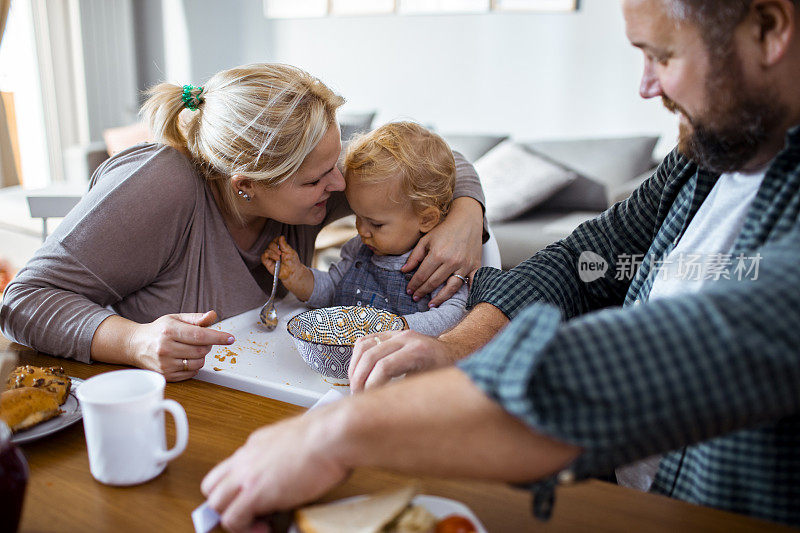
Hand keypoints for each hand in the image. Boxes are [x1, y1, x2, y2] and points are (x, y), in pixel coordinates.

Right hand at [127, 310, 233, 380]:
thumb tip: (212, 316)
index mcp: (169, 331)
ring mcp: (164, 363)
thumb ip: (196, 318)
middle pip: (201, 350)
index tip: (230, 338)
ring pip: (198, 363)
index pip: (200, 335)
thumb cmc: (159, 330)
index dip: (218, 337)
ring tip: (191, 349)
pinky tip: (185, 358)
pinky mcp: (166, 375)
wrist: (135, 345)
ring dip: (201, 356)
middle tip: (202, 340)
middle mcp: (165, 348)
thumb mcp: (176, 318)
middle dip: (208, 345)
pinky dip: (194, 366)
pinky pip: (191, 373)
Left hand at [201, 410, 349, 532]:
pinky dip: (245, 529)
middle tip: (248, 513)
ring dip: (234, 517)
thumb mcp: (299, 441)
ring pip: (215, 503)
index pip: (230, 468)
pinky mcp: (254, 493)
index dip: (235, 488)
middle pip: (213, 485)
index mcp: (257, 443)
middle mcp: (246, 457)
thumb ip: (287, 456)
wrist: (332, 436)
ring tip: (258, 524)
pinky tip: (266, 528)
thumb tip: (295, 471)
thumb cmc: (328, 436)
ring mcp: (247, 474)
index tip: (249, 499)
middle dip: (226, 503)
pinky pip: (232, 519)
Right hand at [260, 236, 302, 279]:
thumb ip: (284, 245)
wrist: (292, 272)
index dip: (277, 240)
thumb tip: (281, 237)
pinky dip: (267, 256)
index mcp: (280, 247)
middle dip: (274, 247)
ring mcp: (271, 257)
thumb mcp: (290, 252)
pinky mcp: (267, 263)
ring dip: (272, 253)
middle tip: (280, 253)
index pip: (276, 240)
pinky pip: (263, 257)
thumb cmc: (293, 263)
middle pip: (270, 244)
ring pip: (267, 250)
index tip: (280, 242)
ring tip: (278, 258)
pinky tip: (274, 259)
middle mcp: (275, 251)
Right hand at [348, 330, 462, 392]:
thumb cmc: (444, 374)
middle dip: (359, 380)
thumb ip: (407, 393)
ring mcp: (397, 333)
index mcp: (419, 351)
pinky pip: (365, 341)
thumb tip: (381, 408)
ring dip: (355, 368)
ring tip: (356, 387)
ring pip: (363, 345)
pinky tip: (359, 374)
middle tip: (357, 398)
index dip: (371, 386)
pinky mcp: (390, 333)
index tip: (369, 401)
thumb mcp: (430, 387)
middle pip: (370, 356)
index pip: (384, 367)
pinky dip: (357, 358)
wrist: (453, 353)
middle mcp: (406, 338)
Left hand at [402, 197, 482, 305]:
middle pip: (434, 282)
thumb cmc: (445, 230)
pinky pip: (473, 283)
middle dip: (423, 292)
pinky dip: (469, 293)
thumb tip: (404, 271)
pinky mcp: (475, 266)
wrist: (466, 220)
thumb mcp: (426, 240)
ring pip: (451, 287)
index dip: (414, 284)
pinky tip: (462, 303)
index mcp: (438, 254)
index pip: (422, 274)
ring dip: (440, 298)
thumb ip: (414, 256)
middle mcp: (452, 261)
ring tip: (431, 304)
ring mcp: (465, 265)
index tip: (409, 290)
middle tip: (416, 297)